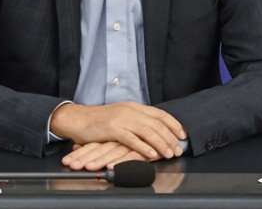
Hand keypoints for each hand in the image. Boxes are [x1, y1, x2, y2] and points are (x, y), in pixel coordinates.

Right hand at [50, 102, 185, 161]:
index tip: (183, 135)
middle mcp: (130, 110)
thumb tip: (154, 131)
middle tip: (178, 149)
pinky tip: (151, 154)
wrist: (79, 119)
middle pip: (157, 124)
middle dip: (170, 137)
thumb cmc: (100, 120)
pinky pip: (132, 139)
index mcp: (134, 107)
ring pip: (147, 131)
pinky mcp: (112, 129)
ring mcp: (122, 119)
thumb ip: (137, 121)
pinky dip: (143, 147)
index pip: (160, 114)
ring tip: (169, 153)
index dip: (174, 124)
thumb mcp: (122, 116)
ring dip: (161, 143)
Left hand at [62, 141, 146, 170]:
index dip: (80, 153)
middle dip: (85, 158)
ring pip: (111, 152)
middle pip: (99, 149)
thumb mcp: (113, 139)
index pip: (92, 145)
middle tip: (73, 166)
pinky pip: (130, 154)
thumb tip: (76, 145)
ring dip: (99, 161)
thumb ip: (97, 144)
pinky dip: (120, 161)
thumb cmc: (134, 135)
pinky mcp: (142, 148)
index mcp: (111, 135)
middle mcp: (118, 138)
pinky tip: (111, 166)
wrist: (159, 127)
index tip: (68, 161)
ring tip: (88, 167)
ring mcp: (130, 142)